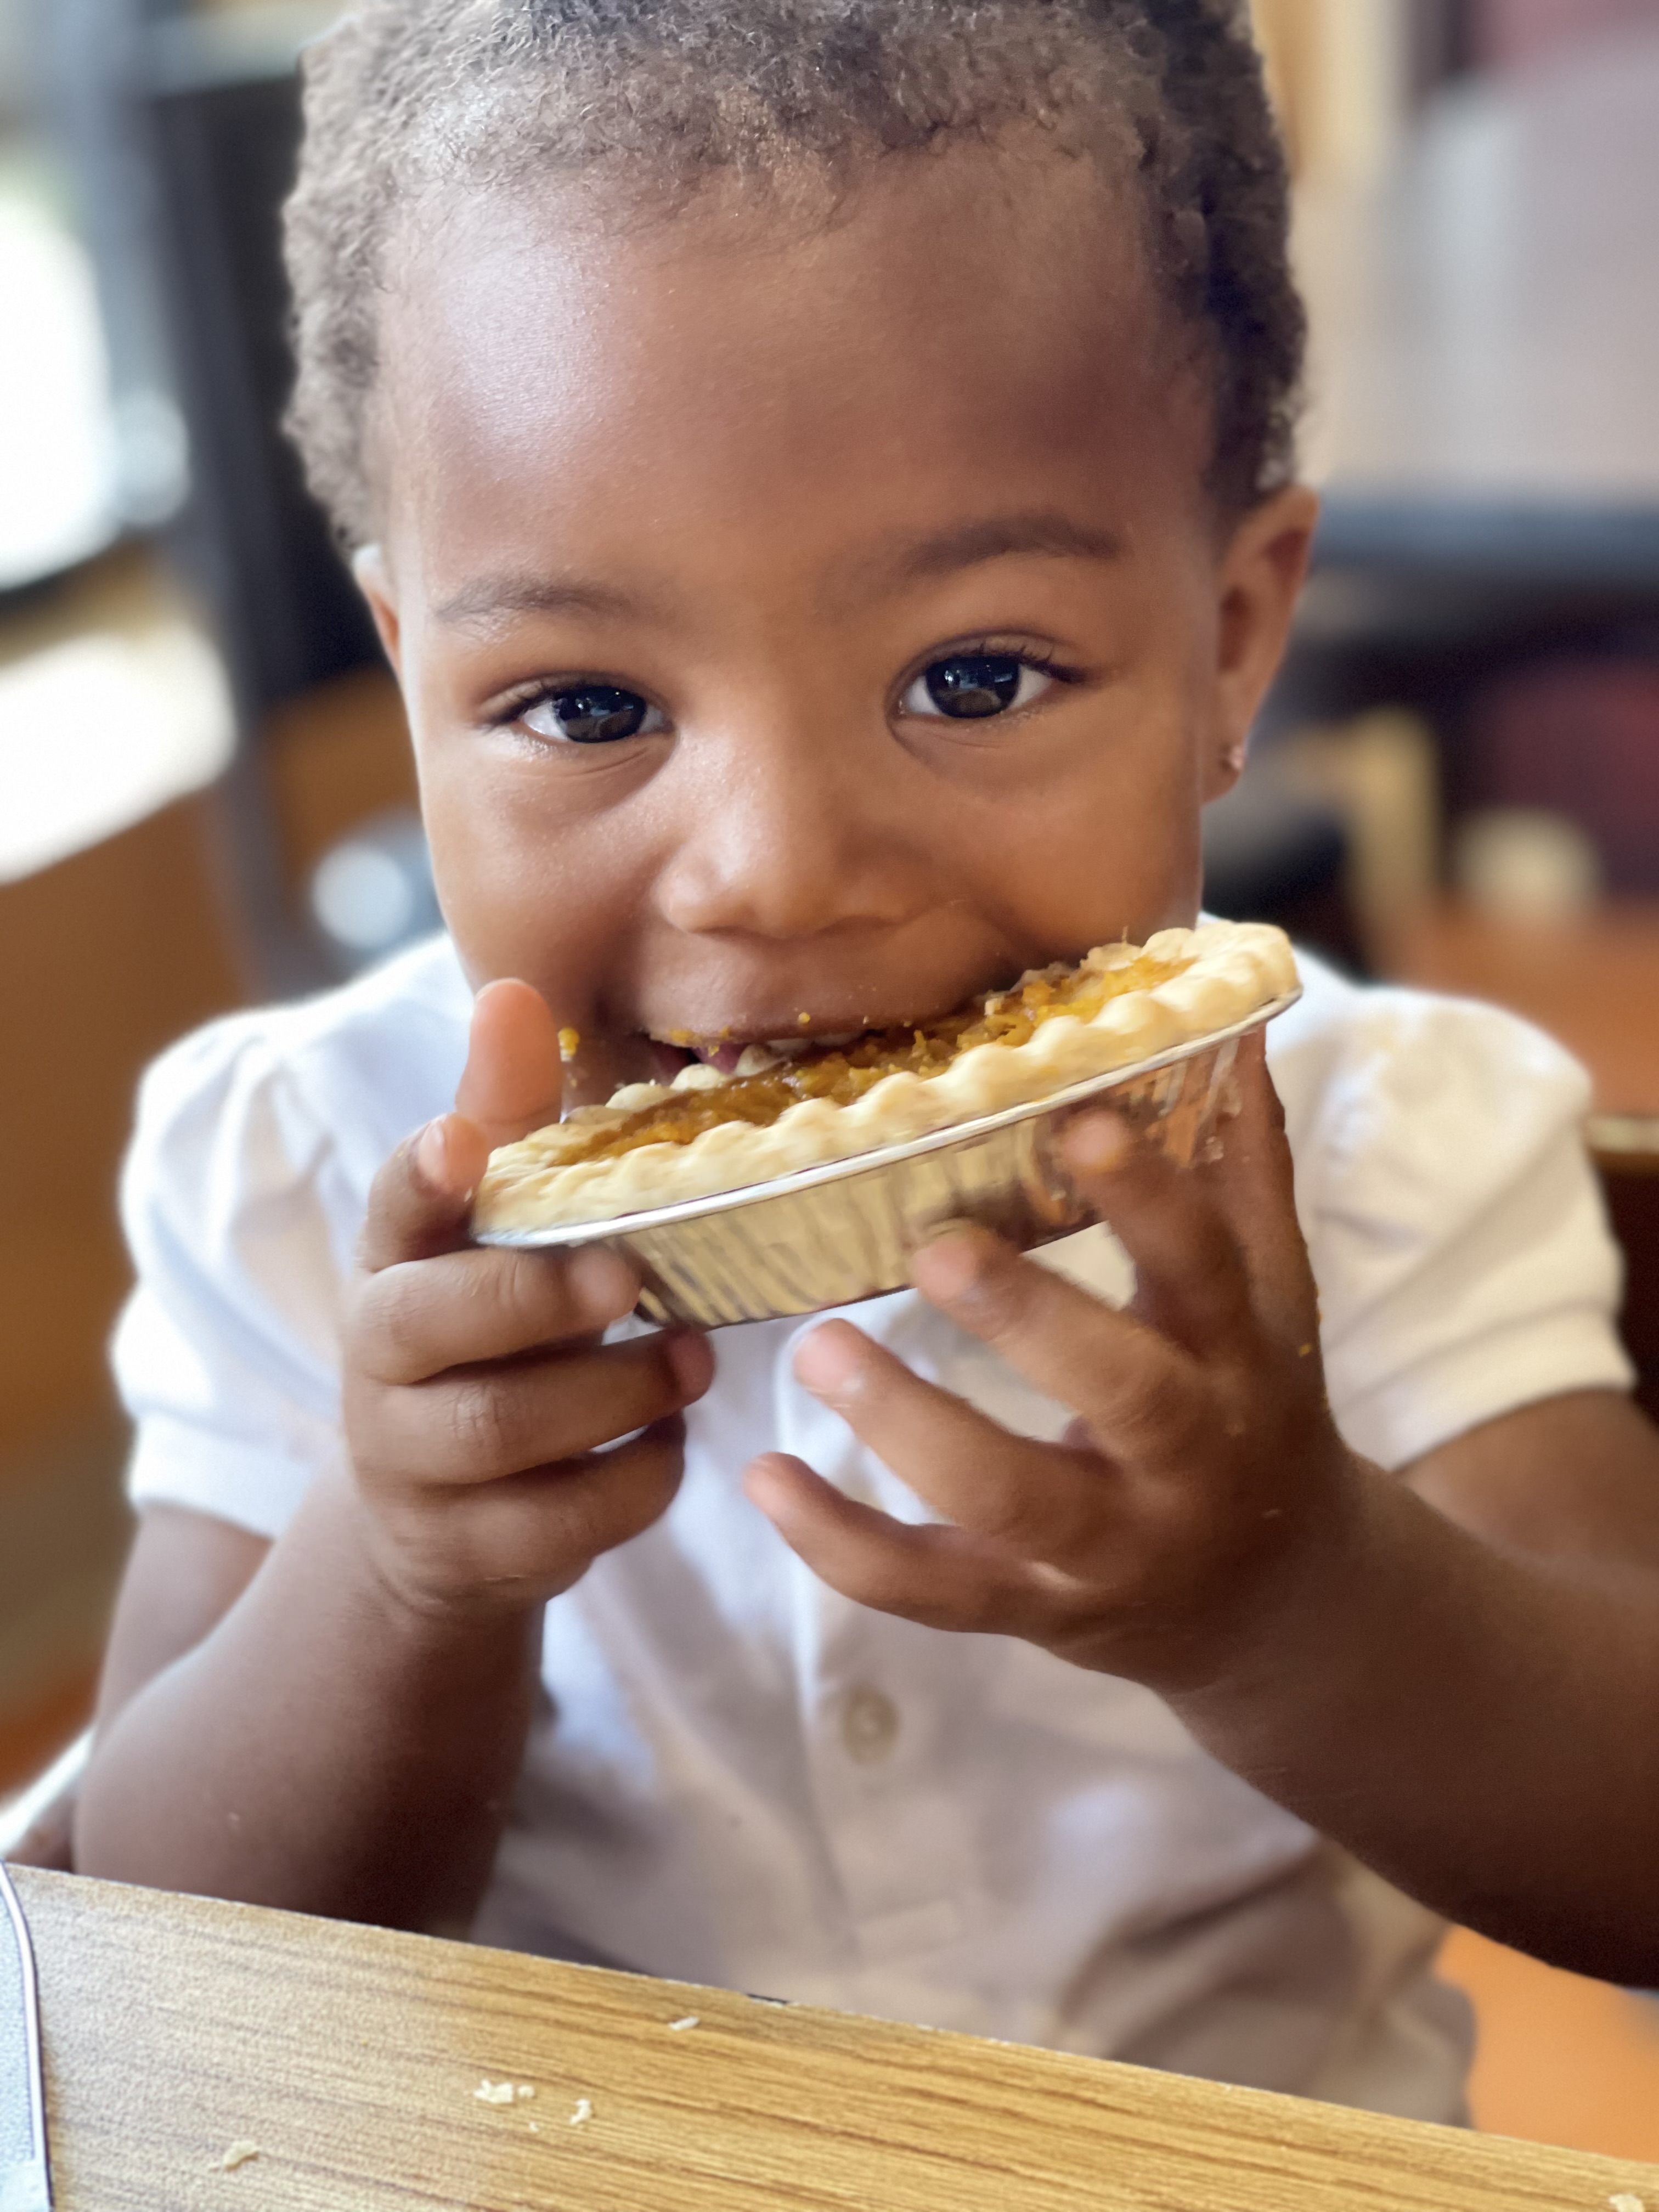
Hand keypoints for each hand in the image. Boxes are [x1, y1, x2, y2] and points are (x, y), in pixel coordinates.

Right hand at [342, 980, 714, 1618]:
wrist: (441, 1505)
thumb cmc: (491, 1324)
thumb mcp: (496, 1224)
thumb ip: (507, 1116)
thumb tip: (513, 988)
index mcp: (395, 1259)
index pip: (391, 1206)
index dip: (424, 1175)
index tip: (464, 1142)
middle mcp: (382, 1359)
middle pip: (435, 1330)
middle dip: (540, 1300)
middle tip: (633, 1277)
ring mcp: (414, 1463)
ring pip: (502, 1434)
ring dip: (614, 1393)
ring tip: (693, 1361)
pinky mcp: (469, 1550)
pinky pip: (559, 1524)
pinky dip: (636, 1481)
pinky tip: (672, 1441)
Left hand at [744, 1035, 1357, 1691]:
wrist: (1273, 1603)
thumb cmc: (1256, 1411)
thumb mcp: (1273, 1302)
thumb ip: (1244, 1172)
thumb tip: (1234, 1025)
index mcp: (1239, 1358)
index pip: (1206, 1267)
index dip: (1150, 1200)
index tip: (1078, 1119)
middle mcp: (1185, 1457)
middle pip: (1122, 1393)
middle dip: (1030, 1322)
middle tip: (935, 1248)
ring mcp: (1105, 1544)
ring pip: (1007, 1499)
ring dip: (907, 1427)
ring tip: (816, 1348)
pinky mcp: (1031, 1605)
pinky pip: (930, 1589)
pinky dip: (840, 1544)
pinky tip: (764, 1478)